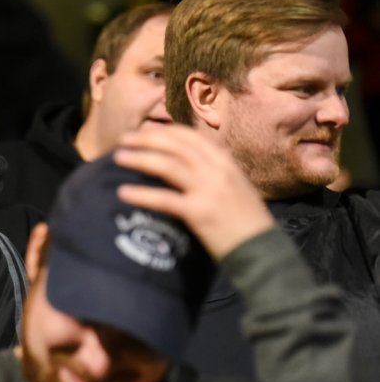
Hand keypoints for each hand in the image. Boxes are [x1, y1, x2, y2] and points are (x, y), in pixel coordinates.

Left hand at [113, 125, 273, 259]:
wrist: (263, 250)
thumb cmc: (245, 222)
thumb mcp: (234, 188)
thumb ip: (212, 174)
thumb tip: (183, 166)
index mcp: (226, 163)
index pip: (191, 137)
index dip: (165, 131)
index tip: (144, 131)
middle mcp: (218, 171)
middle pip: (176, 145)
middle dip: (147, 139)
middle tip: (123, 139)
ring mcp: (210, 190)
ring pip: (168, 165)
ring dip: (140, 158)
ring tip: (118, 157)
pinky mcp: (200, 213)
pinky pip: (165, 199)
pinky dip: (141, 194)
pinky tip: (123, 193)